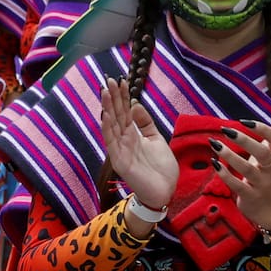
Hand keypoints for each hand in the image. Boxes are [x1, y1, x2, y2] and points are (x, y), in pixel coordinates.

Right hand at [100, 77, 177, 210]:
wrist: (165, 191)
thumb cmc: (161, 168)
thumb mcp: (157, 139)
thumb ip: (145, 123)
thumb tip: (135, 104)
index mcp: (133, 134)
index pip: (125, 111)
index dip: (123, 96)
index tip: (121, 80)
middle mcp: (124, 139)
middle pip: (117, 114)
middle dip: (113, 97)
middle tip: (109, 79)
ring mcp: (120, 149)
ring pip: (111, 125)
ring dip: (107, 108)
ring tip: (105, 91)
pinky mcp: (119, 160)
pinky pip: (111, 142)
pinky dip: (108, 128)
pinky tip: (106, 115)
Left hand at [210, 115, 270, 230]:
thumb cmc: (267, 175)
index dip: (264, 129)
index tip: (245, 122)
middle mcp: (270, 170)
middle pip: (262, 154)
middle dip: (245, 141)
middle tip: (227, 130)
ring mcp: (260, 184)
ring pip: (248, 170)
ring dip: (230, 156)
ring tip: (215, 144)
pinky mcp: (249, 196)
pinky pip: (237, 186)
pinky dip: (225, 175)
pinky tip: (215, 163)